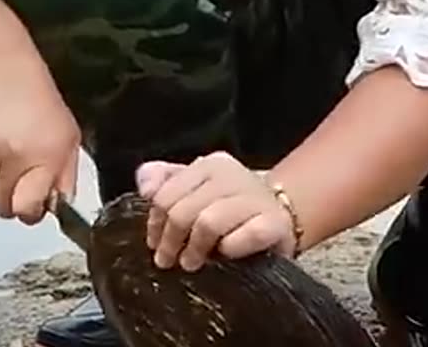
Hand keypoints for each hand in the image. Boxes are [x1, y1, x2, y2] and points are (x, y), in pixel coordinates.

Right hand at [0, 52, 80, 224]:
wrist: (2, 69)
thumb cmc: (42, 103)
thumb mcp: (69, 138)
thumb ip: (65, 177)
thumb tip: (58, 207)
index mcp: (44, 158)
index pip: (27, 210)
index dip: (31, 212)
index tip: (35, 204)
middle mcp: (13, 158)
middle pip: (4, 207)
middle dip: (13, 200)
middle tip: (21, 179)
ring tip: (7, 152)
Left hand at [137, 152, 296, 271]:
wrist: (282, 214)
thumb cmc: (231, 206)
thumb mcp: (196, 187)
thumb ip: (165, 181)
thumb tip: (145, 186)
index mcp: (210, 165)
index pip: (166, 193)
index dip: (155, 222)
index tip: (154, 242)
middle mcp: (233, 176)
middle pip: (183, 210)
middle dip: (170, 240)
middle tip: (167, 260)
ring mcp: (256, 199)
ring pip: (209, 222)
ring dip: (195, 248)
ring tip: (191, 263)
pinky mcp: (275, 223)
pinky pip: (245, 236)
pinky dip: (231, 248)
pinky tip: (225, 254)